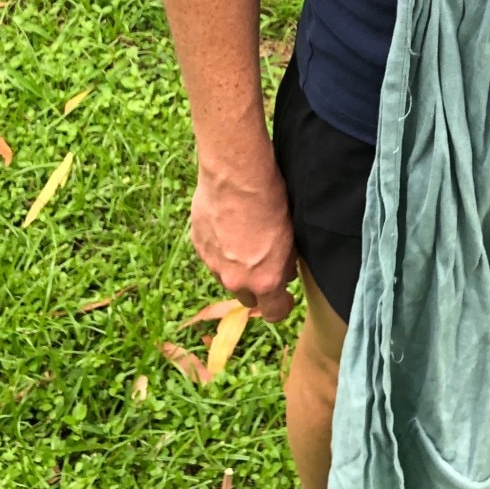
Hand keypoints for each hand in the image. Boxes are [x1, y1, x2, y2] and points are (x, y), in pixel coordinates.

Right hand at [190, 150, 299, 321]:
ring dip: (236, 267)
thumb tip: (285, 273)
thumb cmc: (270, 200)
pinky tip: (228, 225)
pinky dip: (220, 248)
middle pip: (248, 298)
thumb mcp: (291, 235)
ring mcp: (213, 264)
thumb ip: (286, 263)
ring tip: (245, 238)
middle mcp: (236, 279)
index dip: (282, 306)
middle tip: (265, 264)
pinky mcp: (198, 245)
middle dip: (257, 287)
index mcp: (264, 280)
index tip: (286, 296)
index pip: (275, 314)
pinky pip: (212, 256)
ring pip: (227, 277)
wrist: (236, 175)